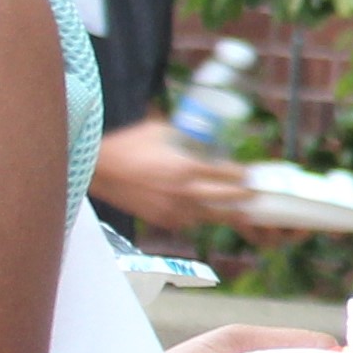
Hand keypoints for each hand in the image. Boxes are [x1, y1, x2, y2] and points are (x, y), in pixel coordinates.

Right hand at [91, 117, 255, 229]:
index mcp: (186, 168)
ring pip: (210, 216)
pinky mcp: (162, 220)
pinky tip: (202, 211)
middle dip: (243, 196)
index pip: (227, 174)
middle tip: (254, 194)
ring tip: (240, 213)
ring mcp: (173, 209)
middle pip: (226, 198)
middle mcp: (184, 192)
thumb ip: (186, 136)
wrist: (98, 171)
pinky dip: (197, 217)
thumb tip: (205, 138)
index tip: (248, 174)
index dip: (241, 174)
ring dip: (225, 213)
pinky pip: (188, 221)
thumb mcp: (161, 130)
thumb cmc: (128, 146)